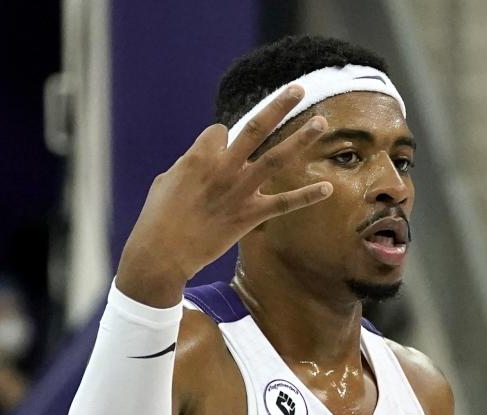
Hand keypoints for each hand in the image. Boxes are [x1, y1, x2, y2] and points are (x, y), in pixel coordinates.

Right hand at [116, 85, 331, 306]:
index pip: (221, 132)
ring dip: (300, 139)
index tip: (219, 151)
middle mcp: (223, 168)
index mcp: (199, 156)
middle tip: (298, 89)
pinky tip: (328, 188)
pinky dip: (306, 196)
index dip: (221, 140)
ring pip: (276, 159)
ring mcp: (240, 192)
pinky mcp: (250, 215)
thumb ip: (189, 165)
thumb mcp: (166, 181)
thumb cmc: (158, 217)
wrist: (163, 253)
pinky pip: (283, 203)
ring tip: (321, 122)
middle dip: (278, 106)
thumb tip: (203, 159)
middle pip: (255, 128)